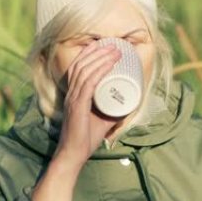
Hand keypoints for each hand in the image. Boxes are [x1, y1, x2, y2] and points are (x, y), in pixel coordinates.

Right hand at [31, 42, 120, 200]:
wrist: (74, 154)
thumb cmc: (86, 138)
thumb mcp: (103, 120)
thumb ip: (112, 111)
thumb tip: (130, 103)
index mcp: (74, 93)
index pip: (79, 67)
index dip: (90, 53)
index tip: (106, 46)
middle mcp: (71, 93)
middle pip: (82, 64)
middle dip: (99, 52)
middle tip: (115, 46)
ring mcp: (73, 99)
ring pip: (85, 71)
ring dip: (101, 58)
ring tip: (115, 51)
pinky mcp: (77, 106)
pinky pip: (88, 84)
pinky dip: (99, 72)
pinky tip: (109, 64)